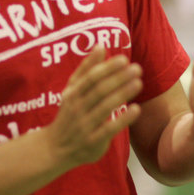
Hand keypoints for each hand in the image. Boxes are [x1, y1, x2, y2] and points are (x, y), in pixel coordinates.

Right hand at [46, 47, 141, 168]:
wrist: (55, 148)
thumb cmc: (69, 113)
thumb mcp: (72, 90)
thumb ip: (86, 69)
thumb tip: (100, 46)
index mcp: (73, 93)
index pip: (91, 77)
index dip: (107, 68)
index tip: (124, 59)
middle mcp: (77, 107)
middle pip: (99, 90)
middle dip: (118, 78)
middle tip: (137, 68)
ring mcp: (84, 125)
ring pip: (105, 107)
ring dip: (122, 94)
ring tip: (139, 83)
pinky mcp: (93, 141)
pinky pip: (109, 129)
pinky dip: (122, 119)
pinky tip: (136, 109)